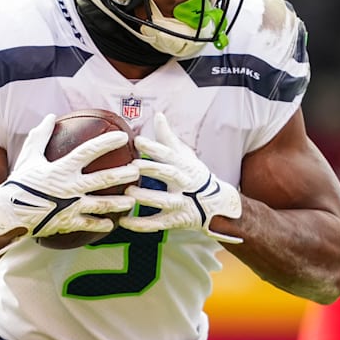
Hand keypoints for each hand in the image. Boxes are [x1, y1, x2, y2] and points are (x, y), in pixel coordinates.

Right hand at [0, 114, 137, 241]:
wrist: (7, 214)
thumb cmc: (19, 182)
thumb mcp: (28, 156)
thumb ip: (40, 136)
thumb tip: (50, 116)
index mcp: (62, 168)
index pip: (89, 151)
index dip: (107, 142)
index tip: (123, 137)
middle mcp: (70, 186)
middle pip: (103, 178)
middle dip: (124, 173)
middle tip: (137, 169)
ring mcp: (70, 206)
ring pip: (102, 204)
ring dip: (120, 202)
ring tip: (133, 199)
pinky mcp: (68, 222)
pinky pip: (89, 224)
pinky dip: (102, 224)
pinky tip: (113, 223)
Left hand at [118, 112, 242, 243]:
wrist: (217, 204)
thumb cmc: (193, 175)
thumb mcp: (184, 155)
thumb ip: (168, 137)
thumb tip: (158, 115)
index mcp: (183, 165)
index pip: (169, 154)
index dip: (154, 147)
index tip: (138, 140)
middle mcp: (183, 183)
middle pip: (169, 175)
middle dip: (152, 169)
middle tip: (133, 165)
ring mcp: (181, 203)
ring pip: (164, 201)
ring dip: (147, 197)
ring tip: (129, 192)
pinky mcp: (175, 220)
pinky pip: (157, 224)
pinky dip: (140, 225)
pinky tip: (123, 221)